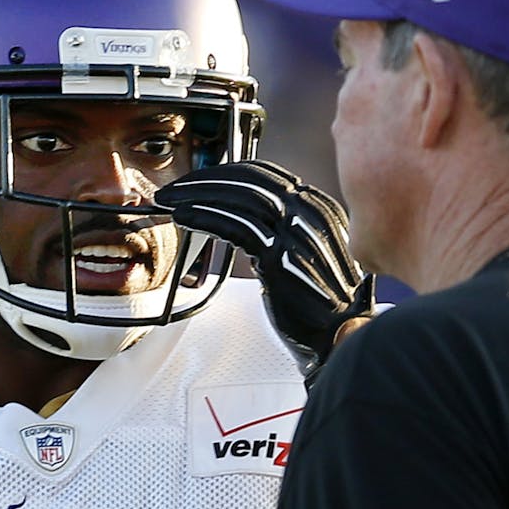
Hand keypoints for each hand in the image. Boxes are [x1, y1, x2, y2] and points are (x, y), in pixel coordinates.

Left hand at [157, 160, 374, 377]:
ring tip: (170, 202)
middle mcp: (309, 210)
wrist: (338, 335)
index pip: (265, 174)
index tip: (199, 180)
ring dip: (197, 196)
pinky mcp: (278, 253)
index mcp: (317, 206)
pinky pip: (233, 225)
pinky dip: (203, 217)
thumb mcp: (305, 251)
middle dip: (206, 179)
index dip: (226, 173)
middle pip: (249, 178)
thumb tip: (242, 215)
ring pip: (238, 197)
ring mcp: (295, 230)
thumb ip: (282, 228)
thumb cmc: (318, 302)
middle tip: (175, 189)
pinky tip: (184, 219)